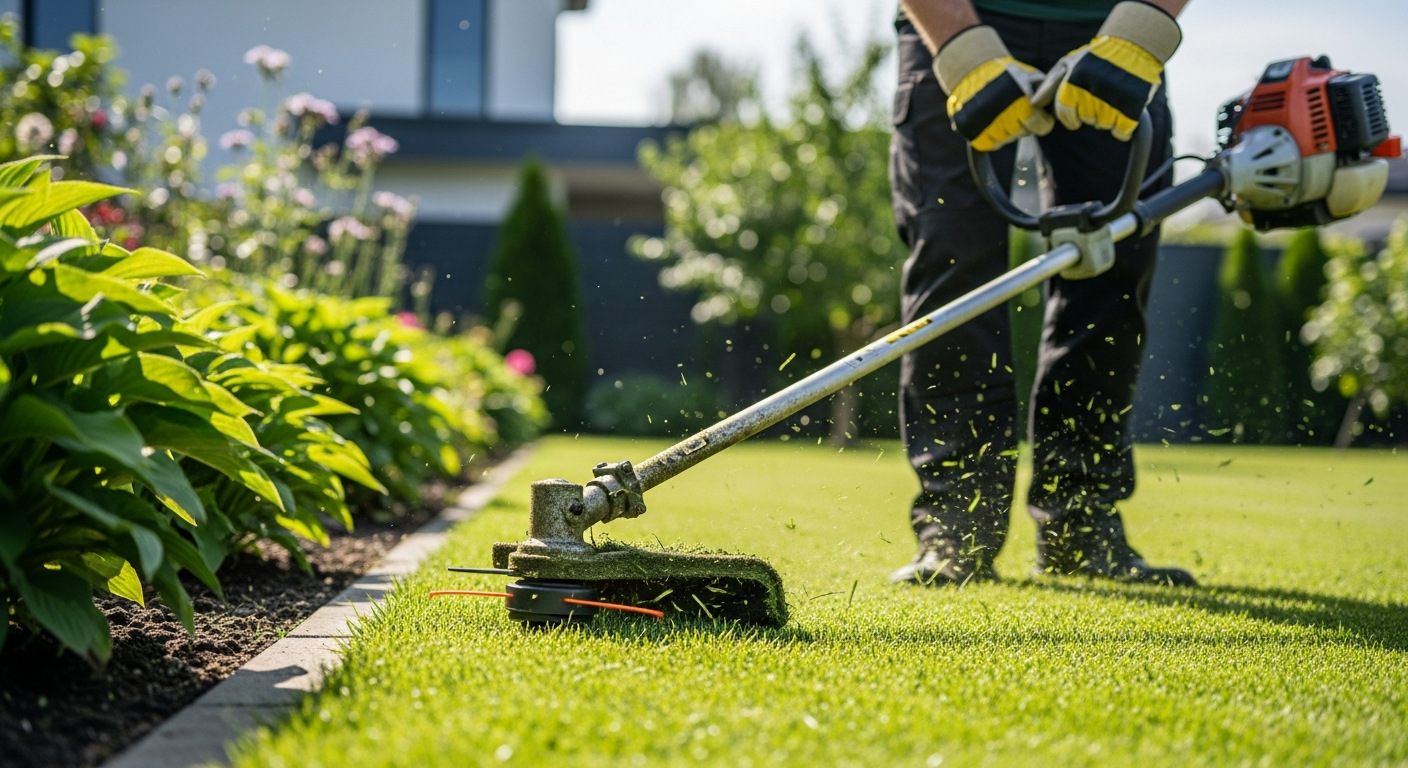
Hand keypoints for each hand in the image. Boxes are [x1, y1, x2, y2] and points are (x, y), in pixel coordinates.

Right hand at [935, 26, 1053, 151]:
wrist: (970, 71)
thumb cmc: (1004, 73)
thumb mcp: (1029, 76)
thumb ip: (1044, 92)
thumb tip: (1058, 106)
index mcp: (1022, 104)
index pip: (1042, 127)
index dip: (1041, 120)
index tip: (1035, 113)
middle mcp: (1006, 119)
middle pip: (1023, 133)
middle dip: (1023, 123)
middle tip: (1014, 109)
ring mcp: (988, 128)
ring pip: (1007, 140)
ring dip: (1006, 130)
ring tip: (1000, 112)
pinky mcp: (974, 135)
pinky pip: (990, 144)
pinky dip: (992, 136)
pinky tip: (990, 121)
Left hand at [1033, 1, 1180, 140]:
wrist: (1134, 46)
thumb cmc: (1095, 57)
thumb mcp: (1069, 64)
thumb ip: (1050, 85)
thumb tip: (1034, 104)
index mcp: (1074, 83)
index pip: (1065, 115)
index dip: (1071, 116)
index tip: (1077, 110)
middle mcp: (1091, 92)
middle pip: (1086, 119)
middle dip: (1090, 112)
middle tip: (1100, 95)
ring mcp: (1113, 100)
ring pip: (1103, 124)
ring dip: (1107, 117)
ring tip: (1112, 97)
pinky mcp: (1132, 107)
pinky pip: (1121, 131)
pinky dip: (1122, 127)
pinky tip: (1124, 111)